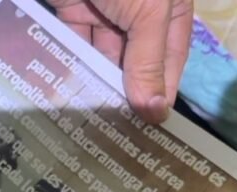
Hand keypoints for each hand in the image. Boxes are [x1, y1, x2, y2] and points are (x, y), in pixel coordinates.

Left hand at [49, 0, 193, 123]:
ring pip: (100, 56)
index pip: (169, 58)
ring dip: (95, 84)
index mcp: (168, 7)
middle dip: (125, 93)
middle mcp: (138, 10)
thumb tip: (156, 110)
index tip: (151, 125)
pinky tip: (67, 96)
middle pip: (133, 61)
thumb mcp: (148, 12)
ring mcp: (102, 10)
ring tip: (91, 123)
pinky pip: (71, 45)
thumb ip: (149, 60)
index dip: (161, 89)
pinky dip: (69, 66)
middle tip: (117, 133)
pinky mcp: (69, 9)